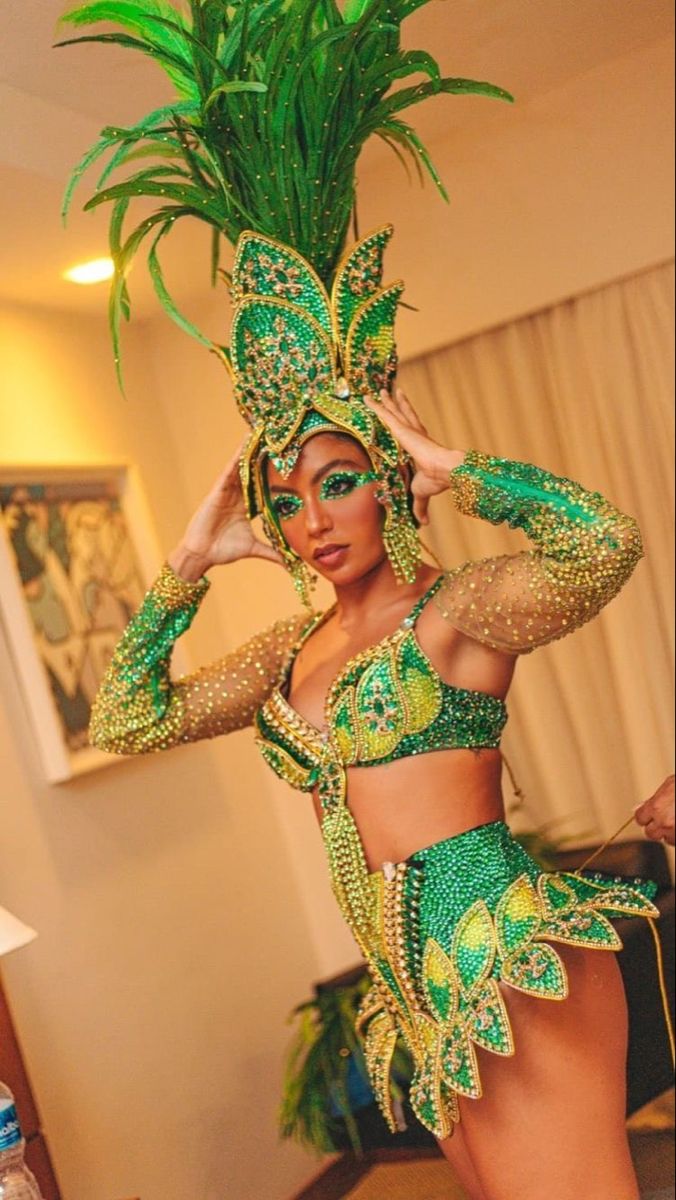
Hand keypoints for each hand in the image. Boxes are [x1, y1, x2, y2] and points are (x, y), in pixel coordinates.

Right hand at [168, 442, 283, 579]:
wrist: (201, 554)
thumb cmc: (223, 550)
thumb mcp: (253, 548)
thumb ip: (273, 553)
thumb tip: (290, 563)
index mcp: (247, 506)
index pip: (264, 486)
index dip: (275, 474)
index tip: (289, 460)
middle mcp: (238, 495)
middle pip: (253, 471)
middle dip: (263, 455)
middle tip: (277, 436)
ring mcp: (227, 491)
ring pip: (242, 467)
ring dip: (251, 450)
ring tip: (261, 432)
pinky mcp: (217, 491)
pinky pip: (229, 472)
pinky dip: (236, 459)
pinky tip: (244, 445)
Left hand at [364, 387, 463, 524]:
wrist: (444, 470)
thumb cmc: (435, 481)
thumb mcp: (421, 493)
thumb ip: (420, 505)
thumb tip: (424, 523)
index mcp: (420, 446)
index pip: (411, 430)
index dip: (406, 422)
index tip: (402, 414)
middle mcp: (415, 434)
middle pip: (402, 415)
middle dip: (396, 404)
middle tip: (390, 392)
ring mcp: (408, 430)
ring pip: (393, 411)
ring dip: (385, 401)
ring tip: (379, 390)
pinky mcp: (402, 429)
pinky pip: (384, 415)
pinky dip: (374, 406)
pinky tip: (365, 399)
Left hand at [634, 774, 674, 845]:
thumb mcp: (669, 786)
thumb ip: (653, 799)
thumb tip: (640, 806)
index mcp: (656, 807)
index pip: (640, 818)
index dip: (645, 816)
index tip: (648, 815)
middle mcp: (664, 822)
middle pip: (650, 833)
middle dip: (655, 827)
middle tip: (663, 819)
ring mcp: (675, 832)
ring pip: (666, 839)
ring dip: (669, 832)